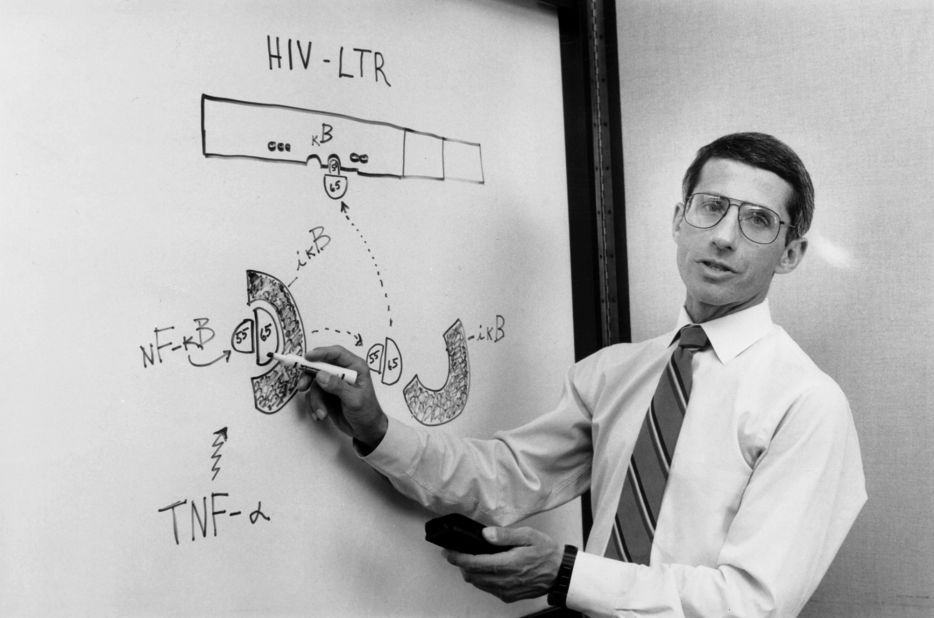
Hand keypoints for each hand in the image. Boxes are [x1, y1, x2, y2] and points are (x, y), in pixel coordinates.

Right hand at [297, 345, 387, 450]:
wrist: (366, 430)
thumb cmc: (367, 412)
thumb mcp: (354, 399)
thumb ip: (337, 387)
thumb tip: (321, 376)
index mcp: (355, 367)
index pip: (336, 354)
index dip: (321, 353)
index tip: (307, 357)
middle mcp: (343, 372)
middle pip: (320, 366)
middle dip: (309, 377)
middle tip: (302, 386)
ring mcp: (334, 383)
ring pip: (315, 384)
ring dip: (315, 399)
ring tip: (322, 412)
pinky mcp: (327, 394)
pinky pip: (313, 395)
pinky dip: (314, 405)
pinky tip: (320, 415)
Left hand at [442, 526, 562, 602]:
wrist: (561, 573)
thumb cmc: (546, 552)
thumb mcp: (529, 536)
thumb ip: (505, 535)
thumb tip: (485, 534)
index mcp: (508, 564)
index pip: (475, 563)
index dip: (458, 558)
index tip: (448, 552)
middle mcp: (505, 580)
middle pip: (472, 575)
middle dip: (461, 564)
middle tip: (456, 554)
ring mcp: (507, 591)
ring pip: (478, 584)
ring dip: (470, 573)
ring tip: (469, 560)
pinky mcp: (509, 596)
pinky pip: (488, 589)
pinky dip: (481, 580)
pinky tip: (485, 570)